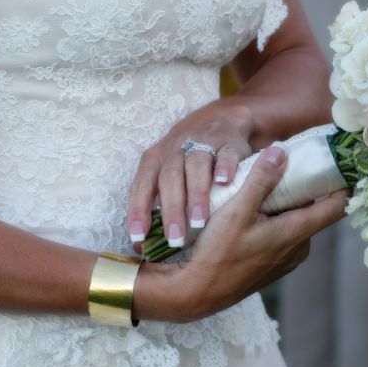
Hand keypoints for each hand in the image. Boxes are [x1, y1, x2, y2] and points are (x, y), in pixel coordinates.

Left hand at [127, 102, 252, 248]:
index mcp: (156, 159)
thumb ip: (154, 206)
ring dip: (197, 194)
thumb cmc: (186, 159)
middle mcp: (176, 148)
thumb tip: (139, 246)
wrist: (219, 121)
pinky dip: (225, 167)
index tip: (139, 237)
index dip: (139, 211)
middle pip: (170, 179)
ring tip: (200, 222)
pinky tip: (225, 183)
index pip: (142, 186)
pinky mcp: (228, 141)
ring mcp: (203, 142)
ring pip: (196, 167)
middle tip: (176, 238)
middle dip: (172, 210)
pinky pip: (226, 154)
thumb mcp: (166, 175)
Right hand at [133, 145, 347, 322]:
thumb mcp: (237, 209)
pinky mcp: (274, 265)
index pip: (337, 207)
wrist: (198, 292)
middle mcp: (299, 248)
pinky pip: (284, 235)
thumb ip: (261, 180)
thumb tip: (282, 151)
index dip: (342, 184)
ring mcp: (287, 259)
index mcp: (296, 232)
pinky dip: (275, 220)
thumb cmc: (218, 252)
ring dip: (285, 205)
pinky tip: (252, 213)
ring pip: (296, 222)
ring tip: (263, 188)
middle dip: (304, 189)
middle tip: (287, 165)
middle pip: (313, 210)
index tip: (339, 164)